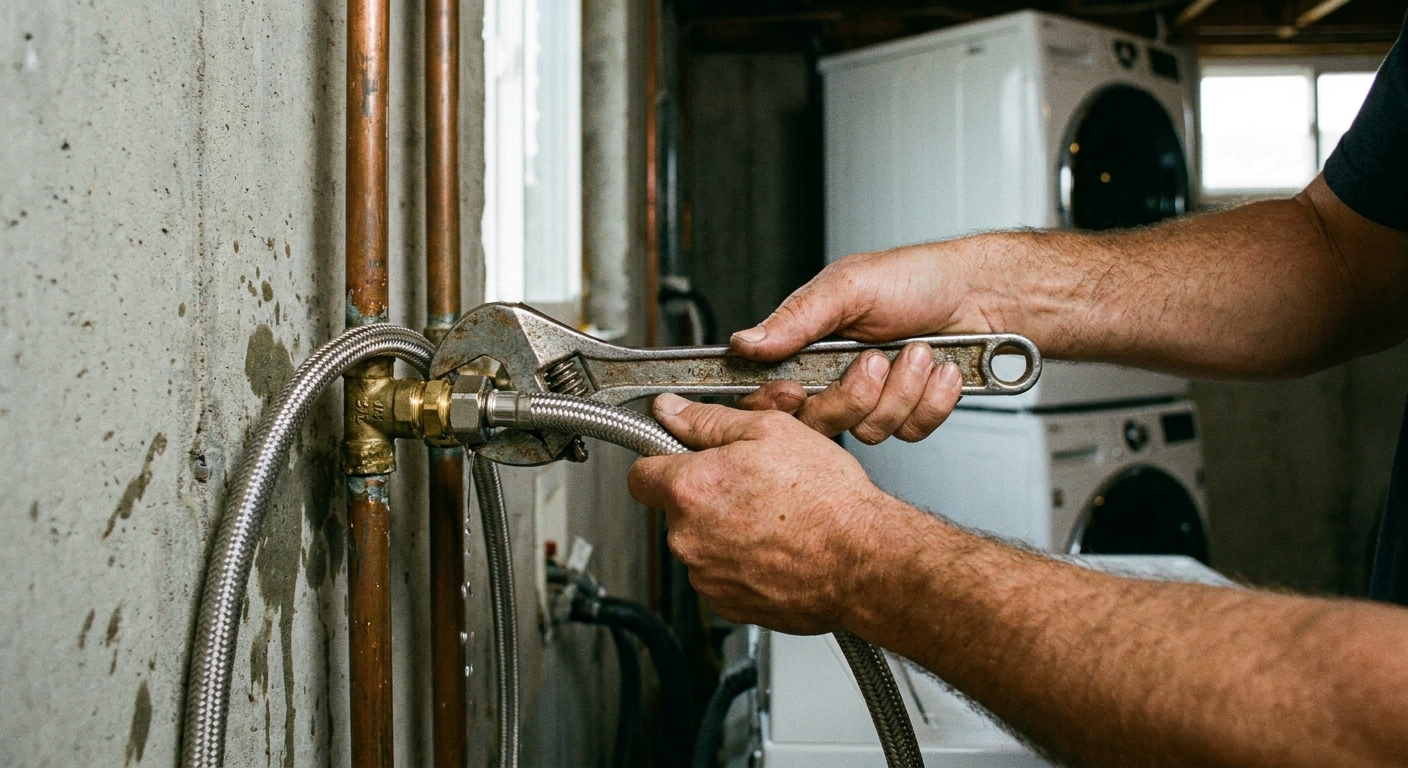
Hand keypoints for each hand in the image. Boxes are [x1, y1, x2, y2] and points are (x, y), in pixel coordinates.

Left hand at [628, 393, 919, 634]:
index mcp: (691, 490)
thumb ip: (707, 421)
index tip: (680, 458)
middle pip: (675, 510)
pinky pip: (722, 576)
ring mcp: (708, 577)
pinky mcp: (730, 605)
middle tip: (750, 484)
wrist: (864, 562)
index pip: (640, 474)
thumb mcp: (769, 432)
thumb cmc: (826, 501)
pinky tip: (776, 547)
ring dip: (724, 531)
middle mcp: (689, 538)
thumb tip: (671, 412)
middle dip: (704, 496)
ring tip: (772, 518)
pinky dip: (742, 563)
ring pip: (700, 544)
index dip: (662, 460)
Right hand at [732, 243, 995, 442]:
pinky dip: (932, 400)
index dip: (776, 402)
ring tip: (919, 352)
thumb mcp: (850, 287)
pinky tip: (941, 371)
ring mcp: (874, 398)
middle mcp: (836, 376)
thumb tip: (745, 342)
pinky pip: (909, 432)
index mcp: (810, 344)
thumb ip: (796, 318)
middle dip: (853, 394)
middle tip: (875, 359)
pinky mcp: (911, 413)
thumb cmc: (919, 279)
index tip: (792, 393)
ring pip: (867, 430)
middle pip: (817, 422)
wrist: (985, 294)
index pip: (768, 391)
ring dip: (903, 389)